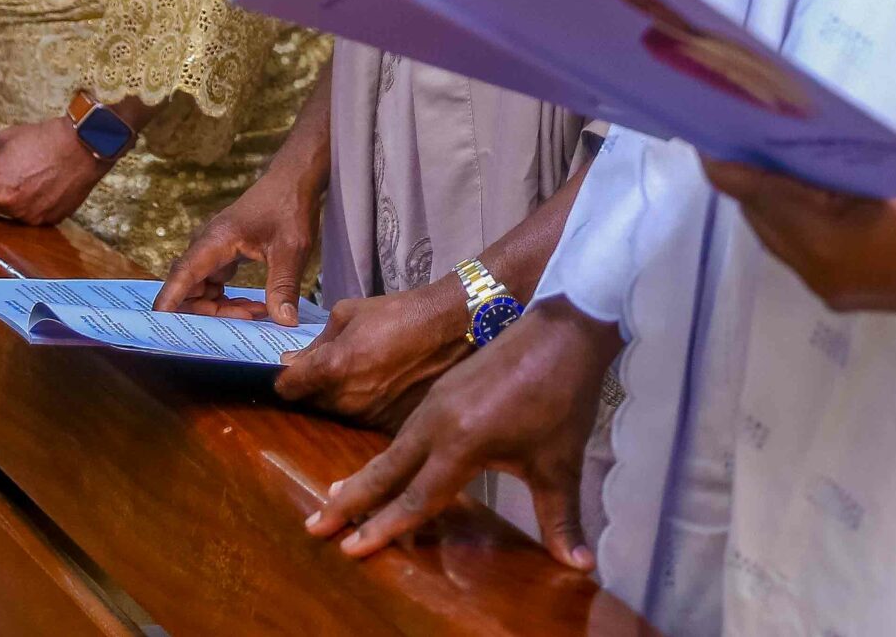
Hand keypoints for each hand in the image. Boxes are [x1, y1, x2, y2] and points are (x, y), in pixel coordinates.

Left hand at [0, 118, 109, 224]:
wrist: (82, 147)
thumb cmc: (45, 137)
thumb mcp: (8, 137)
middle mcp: (3, 201)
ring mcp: (24, 214)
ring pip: (4, 215)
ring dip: (7, 204)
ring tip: (23, 187)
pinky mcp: (44, 220)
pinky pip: (29, 217)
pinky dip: (30, 207)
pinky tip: (41, 192)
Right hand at [155, 151, 322, 322]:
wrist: (293, 179)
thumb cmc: (290, 206)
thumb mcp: (292, 249)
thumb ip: (283, 285)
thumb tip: (284, 322)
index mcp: (216, 240)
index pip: (183, 275)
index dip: (170, 301)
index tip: (160, 326)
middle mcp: (206, 244)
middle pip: (190, 289)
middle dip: (212, 313)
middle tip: (250, 319)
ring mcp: (212, 249)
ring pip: (201, 290)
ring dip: (222, 308)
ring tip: (256, 312)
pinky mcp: (221, 254)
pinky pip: (213, 284)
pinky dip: (228, 299)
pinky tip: (253, 305)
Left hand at [274, 281, 470, 427]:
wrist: (449, 329)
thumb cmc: (398, 313)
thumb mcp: (348, 312)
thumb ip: (318, 340)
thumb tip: (295, 360)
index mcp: (332, 368)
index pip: (286, 387)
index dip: (285, 379)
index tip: (292, 373)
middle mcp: (346, 400)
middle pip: (311, 403)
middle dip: (313, 388)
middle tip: (331, 370)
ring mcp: (370, 417)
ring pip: (337, 414)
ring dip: (340, 400)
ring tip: (361, 377)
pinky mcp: (390, 426)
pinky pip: (364, 421)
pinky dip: (366, 408)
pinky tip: (381, 390)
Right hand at [308, 301, 619, 566]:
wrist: (563, 328)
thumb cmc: (562, 397)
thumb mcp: (560, 464)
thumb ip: (562, 520)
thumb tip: (581, 568)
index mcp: (461, 442)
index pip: (415, 498)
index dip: (382, 528)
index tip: (349, 549)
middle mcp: (438, 422)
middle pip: (386, 469)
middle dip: (350, 500)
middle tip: (314, 524)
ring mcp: (438, 402)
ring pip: (393, 447)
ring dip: (365, 475)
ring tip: (335, 495)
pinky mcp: (443, 390)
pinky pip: (407, 429)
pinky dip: (388, 452)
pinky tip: (383, 464)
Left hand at [699, 157, 895, 313]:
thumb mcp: (890, 178)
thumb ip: (823, 171)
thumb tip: (769, 157)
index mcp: (829, 254)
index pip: (762, 202)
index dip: (733, 170)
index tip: (708, 138)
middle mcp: (827, 279)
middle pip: (767, 222)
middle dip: (751, 182)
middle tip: (737, 132)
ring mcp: (847, 286)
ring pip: (786, 235)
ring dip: (774, 197)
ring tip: (765, 150)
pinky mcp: (865, 283)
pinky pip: (813, 245)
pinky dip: (803, 213)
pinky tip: (808, 179)